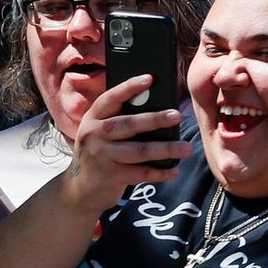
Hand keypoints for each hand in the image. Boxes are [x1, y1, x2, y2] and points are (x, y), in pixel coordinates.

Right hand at [64, 75, 188, 212]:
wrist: (80, 189)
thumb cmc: (101, 153)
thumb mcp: (101, 134)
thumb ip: (121, 121)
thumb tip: (160, 109)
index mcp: (92, 119)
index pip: (110, 99)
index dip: (129, 87)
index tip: (150, 78)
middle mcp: (93, 135)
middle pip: (128, 124)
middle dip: (154, 119)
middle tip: (177, 115)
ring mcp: (101, 156)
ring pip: (139, 150)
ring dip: (166, 149)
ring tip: (187, 147)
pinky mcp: (111, 177)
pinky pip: (141, 173)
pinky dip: (160, 172)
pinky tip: (174, 170)